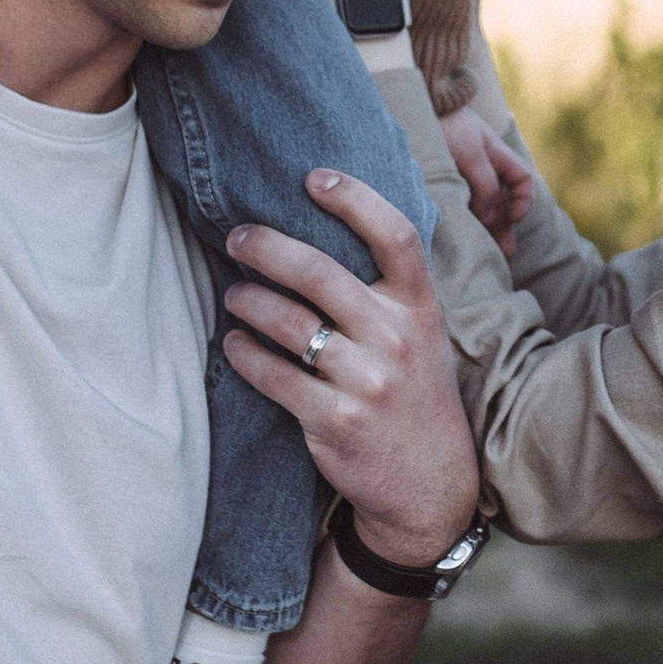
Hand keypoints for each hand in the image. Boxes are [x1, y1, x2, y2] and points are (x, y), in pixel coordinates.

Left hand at [220, 174, 479, 568]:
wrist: (430, 486)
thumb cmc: (415, 395)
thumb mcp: (424, 336)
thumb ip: (390, 292)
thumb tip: (325, 232)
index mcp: (421, 309)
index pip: (394, 236)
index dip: (354, 199)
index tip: (313, 177)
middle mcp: (397, 339)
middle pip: (320, 272)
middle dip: (266, 247)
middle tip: (236, 238)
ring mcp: (366, 381)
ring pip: (287, 323)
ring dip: (247, 301)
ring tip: (232, 295)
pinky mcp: (334, 419)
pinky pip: (272, 375)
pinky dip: (243, 354)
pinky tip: (232, 343)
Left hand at [437, 102, 532, 252]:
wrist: (412, 106)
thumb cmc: (444, 124)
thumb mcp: (470, 153)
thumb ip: (485, 185)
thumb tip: (492, 219)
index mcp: (496, 154)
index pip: (522, 180)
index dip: (523, 200)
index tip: (513, 216)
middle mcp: (482, 166)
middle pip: (501, 199)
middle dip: (504, 225)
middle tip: (503, 253)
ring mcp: (461, 173)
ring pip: (480, 204)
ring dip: (485, 226)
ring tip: (484, 252)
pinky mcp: (440, 181)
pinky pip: (459, 203)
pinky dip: (464, 218)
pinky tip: (459, 235)